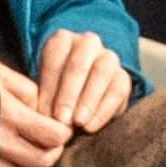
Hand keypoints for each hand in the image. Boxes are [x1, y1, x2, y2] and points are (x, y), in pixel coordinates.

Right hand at [0, 71, 76, 166]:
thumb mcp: (2, 74)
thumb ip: (32, 93)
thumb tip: (49, 117)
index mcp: (8, 112)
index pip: (54, 136)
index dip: (63, 132)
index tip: (60, 125)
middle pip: (43, 161)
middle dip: (53, 150)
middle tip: (51, 138)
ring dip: (34, 160)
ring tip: (29, 142)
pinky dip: (16, 166)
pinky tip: (13, 149)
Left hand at [30, 28, 134, 143]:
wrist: (79, 96)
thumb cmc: (55, 91)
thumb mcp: (44, 90)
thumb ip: (43, 99)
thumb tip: (42, 118)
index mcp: (62, 40)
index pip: (55, 59)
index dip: (48, 88)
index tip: (44, 113)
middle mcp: (87, 43)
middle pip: (79, 65)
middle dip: (69, 94)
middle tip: (62, 119)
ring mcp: (108, 57)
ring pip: (102, 73)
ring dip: (88, 100)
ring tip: (78, 123)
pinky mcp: (123, 76)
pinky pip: (117, 90)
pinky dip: (104, 110)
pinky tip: (91, 126)